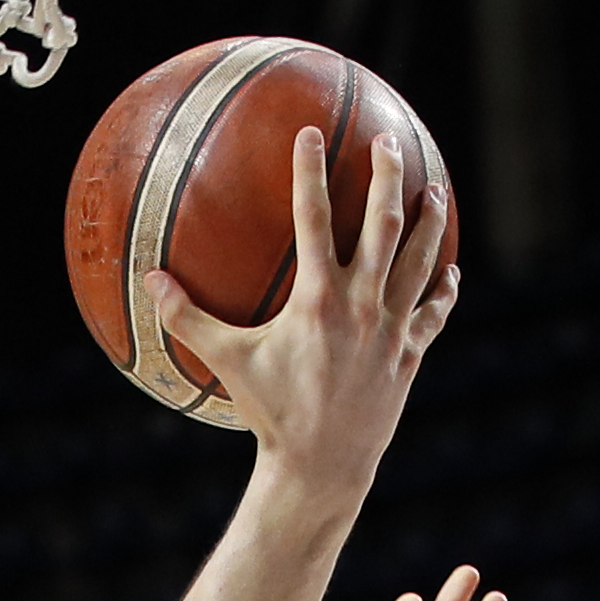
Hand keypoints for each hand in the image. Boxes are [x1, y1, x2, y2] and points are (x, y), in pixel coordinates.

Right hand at [147, 121, 455, 508]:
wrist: (321, 467)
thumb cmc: (271, 415)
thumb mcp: (227, 364)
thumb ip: (188, 319)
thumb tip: (149, 280)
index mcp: (318, 300)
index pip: (314, 219)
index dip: (311, 172)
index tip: (311, 133)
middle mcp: (362, 306)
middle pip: (383, 225)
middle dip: (386, 176)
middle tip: (386, 140)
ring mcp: (391, 329)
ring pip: (420, 260)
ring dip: (429, 220)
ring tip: (434, 187)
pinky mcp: (409, 355)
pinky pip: (433, 314)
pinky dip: (443, 290)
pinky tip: (450, 271)